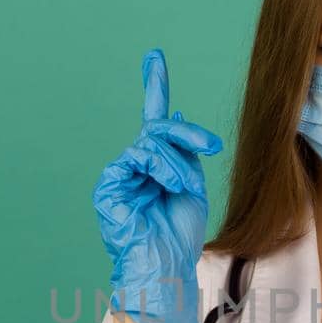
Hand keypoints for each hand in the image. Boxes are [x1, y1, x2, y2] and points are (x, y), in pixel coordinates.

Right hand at [91, 48, 223, 322]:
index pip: (155, 120)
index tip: (154, 57)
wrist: (167, 265)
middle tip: (212, 144)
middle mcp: (135, 165)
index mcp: (155, 165)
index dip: (155, 86)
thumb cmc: (180, 233)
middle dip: (187, 132)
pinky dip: (161, 167)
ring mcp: (120, 175)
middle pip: (158, 128)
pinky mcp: (109, 185)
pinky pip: (136, 157)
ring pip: (151, 142)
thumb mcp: (192, 184)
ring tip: (188, 186)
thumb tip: (177, 114)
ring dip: (178, 161)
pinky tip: (172, 185)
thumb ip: (183, 151)